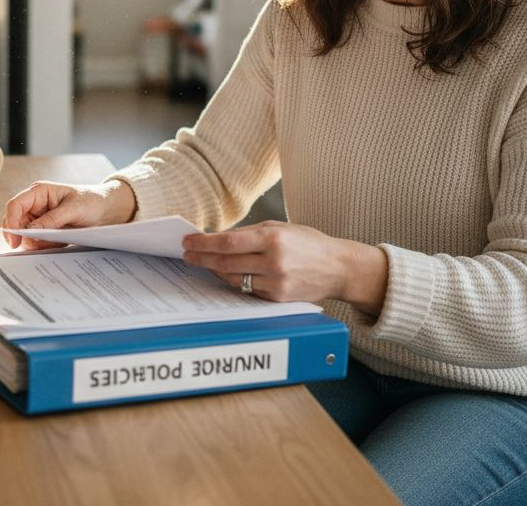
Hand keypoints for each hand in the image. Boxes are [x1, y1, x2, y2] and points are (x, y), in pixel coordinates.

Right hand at [2, 180, 136, 248]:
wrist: (107, 211)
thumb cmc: (92, 202)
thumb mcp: (73, 209)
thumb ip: (51, 219)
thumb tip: (30, 230)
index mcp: (38, 192)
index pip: (15, 206)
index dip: (11, 222)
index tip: (15, 240)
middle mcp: (35, 205)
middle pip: (15, 222)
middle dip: (23, 236)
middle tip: (36, 245)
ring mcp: (39, 218)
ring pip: (24, 235)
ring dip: (35, 242)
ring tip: (57, 240)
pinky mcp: (45, 230)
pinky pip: (36, 242)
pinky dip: (43, 246)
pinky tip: (59, 242)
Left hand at [181, 221, 387, 313]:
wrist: (338, 268)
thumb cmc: (309, 243)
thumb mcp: (281, 228)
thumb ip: (250, 233)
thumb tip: (218, 237)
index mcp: (273, 239)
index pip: (228, 242)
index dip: (204, 243)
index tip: (188, 241)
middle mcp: (273, 262)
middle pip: (225, 262)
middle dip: (202, 258)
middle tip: (188, 254)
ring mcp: (275, 283)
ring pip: (232, 278)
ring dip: (215, 270)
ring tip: (204, 262)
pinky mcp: (277, 298)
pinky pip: (246, 290)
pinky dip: (234, 281)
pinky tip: (225, 273)